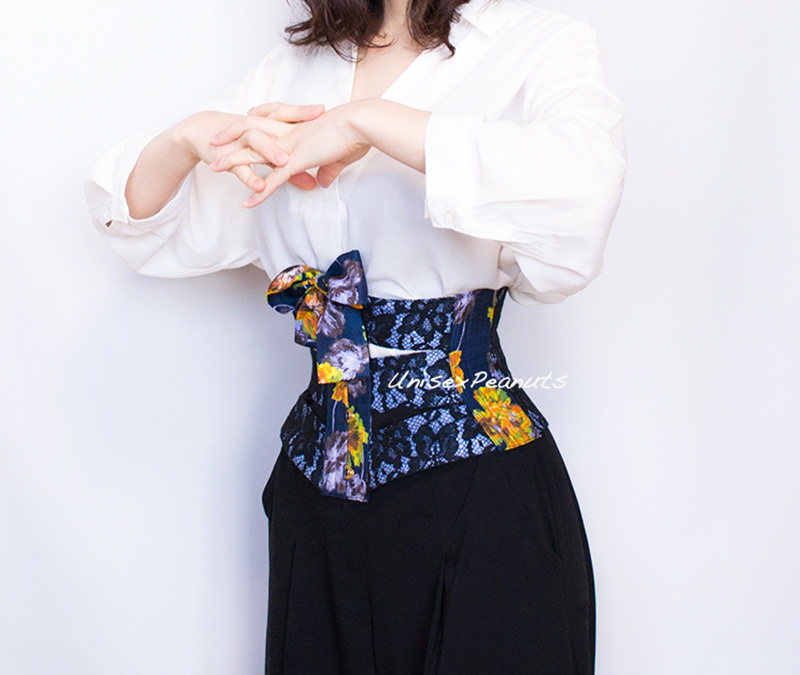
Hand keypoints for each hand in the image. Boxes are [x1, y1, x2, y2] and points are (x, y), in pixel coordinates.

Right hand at [176, 103, 326, 194]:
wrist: (204, 134)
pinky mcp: (227, 158)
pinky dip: (249, 178)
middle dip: (295, 120)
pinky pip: (239, 169)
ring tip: (285, 162)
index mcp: (267, 125)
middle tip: (315, 122)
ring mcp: (241, 143)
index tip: (323, 110)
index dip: (304, 111)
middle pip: (275, 121)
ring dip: (270, 151)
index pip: (287, 114)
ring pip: (256, 142)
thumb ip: (292, 169)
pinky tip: (260, 187)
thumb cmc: (243, 142)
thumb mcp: (270, 154)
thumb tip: (313, 183)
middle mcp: (256, 129)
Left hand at [210, 101, 371, 207]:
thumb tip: (323, 181)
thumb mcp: (340, 155)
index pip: (269, 127)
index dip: (253, 127)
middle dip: (230, 137)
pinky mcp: (296, 163)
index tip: (240, 127)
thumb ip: (328, 169)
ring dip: (233, 162)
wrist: (360, 124)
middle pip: (251, 134)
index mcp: (299, 130)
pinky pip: (272, 181)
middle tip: (213, 141)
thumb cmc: (356, 134)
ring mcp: (289, 149)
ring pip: (253, 155)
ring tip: (214, 168)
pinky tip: (247, 204)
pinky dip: (259, 193)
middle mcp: (289, 136)